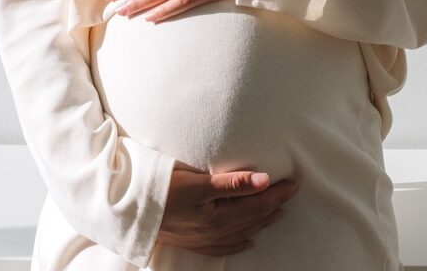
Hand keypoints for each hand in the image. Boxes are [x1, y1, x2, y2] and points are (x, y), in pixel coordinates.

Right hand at [159, 166, 300, 255]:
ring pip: (242, 231)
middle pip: (253, 218)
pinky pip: (224, 246)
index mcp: (221, 217)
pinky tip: (248, 241)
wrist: (133, 212)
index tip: (293, 183)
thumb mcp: (199, 183)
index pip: (257, 204)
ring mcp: (206, 239)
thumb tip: (263, 180)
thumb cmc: (165, 190)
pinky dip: (239, 243)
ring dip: (261, 221)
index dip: (276, 193)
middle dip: (273, 205)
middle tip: (291, 192)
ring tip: (276, 212)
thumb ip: (233, 183)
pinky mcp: (194, 241)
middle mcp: (217, 232)